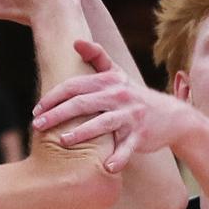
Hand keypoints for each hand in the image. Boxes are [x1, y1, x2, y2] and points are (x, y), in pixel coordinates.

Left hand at [32, 39, 185, 171]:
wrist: (171, 116)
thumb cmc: (133, 96)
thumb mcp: (117, 74)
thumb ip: (97, 58)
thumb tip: (75, 41)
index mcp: (109, 81)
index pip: (75, 86)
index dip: (53, 97)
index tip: (37, 109)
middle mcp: (119, 96)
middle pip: (83, 103)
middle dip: (58, 114)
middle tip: (37, 125)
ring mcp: (131, 116)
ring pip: (103, 123)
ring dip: (82, 133)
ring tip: (63, 141)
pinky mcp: (141, 135)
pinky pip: (127, 148)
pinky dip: (119, 158)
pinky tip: (107, 168)